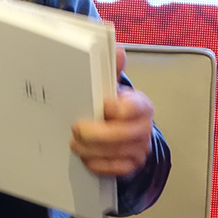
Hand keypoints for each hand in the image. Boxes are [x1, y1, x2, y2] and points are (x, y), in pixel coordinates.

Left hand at [69, 46, 153, 175]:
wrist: (131, 130)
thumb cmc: (117, 106)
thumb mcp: (114, 87)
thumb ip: (112, 70)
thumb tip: (116, 48)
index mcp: (140, 105)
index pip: (134, 108)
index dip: (117, 108)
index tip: (102, 105)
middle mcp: (143, 127)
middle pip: (123, 134)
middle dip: (97, 134)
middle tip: (76, 129)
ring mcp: (139, 148)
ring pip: (116, 153)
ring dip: (92, 149)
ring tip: (74, 144)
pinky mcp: (132, 165)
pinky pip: (116, 169)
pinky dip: (98, 164)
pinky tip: (86, 158)